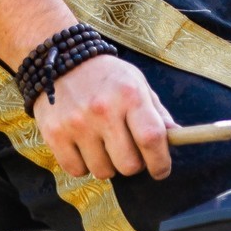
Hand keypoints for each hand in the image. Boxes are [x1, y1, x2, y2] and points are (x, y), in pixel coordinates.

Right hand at [33, 53, 174, 181]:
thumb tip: (176, 136)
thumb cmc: (105, 75)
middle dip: (133, 164)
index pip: (152, 139)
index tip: (161, 169)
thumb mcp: (136, 82)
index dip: (160, 162)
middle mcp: (103, 110)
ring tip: (102, 144)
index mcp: (130, 95)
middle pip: (129, 164)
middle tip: (127, 151)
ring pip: (103, 171)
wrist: (61, 59)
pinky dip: (82, 165)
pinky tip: (83, 146)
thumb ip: (156, 112)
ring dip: (107, 164)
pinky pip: (76, 170)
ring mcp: (77, 124)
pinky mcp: (54, 134)